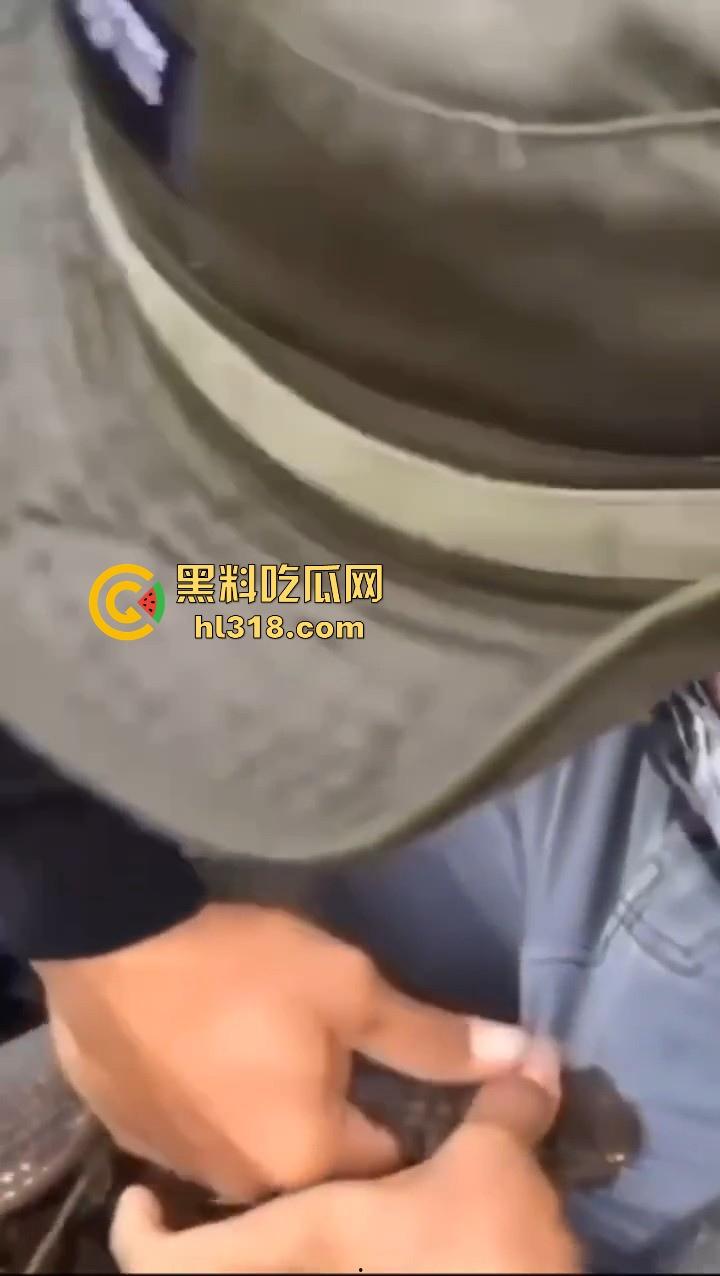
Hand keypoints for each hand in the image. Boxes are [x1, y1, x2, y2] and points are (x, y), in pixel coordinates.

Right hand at [36, 904, 533, 1201]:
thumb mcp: (349, 989)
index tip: (400, 1070)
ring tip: (265, 1043)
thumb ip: (435, 1038)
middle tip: (327, 1047)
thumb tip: (529, 1058)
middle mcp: (244, 1185)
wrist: (111, 941)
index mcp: (306, 1158)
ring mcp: (183, 1165)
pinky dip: (214, 1102)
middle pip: (316, 1162)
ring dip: (268, 1110)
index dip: (405, 1113)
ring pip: (253, 1149)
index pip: (388, 1164)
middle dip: (333, 1115)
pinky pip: (198, 1134)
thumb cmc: (242, 966)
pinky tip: (209, 1048)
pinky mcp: (136, 1135)